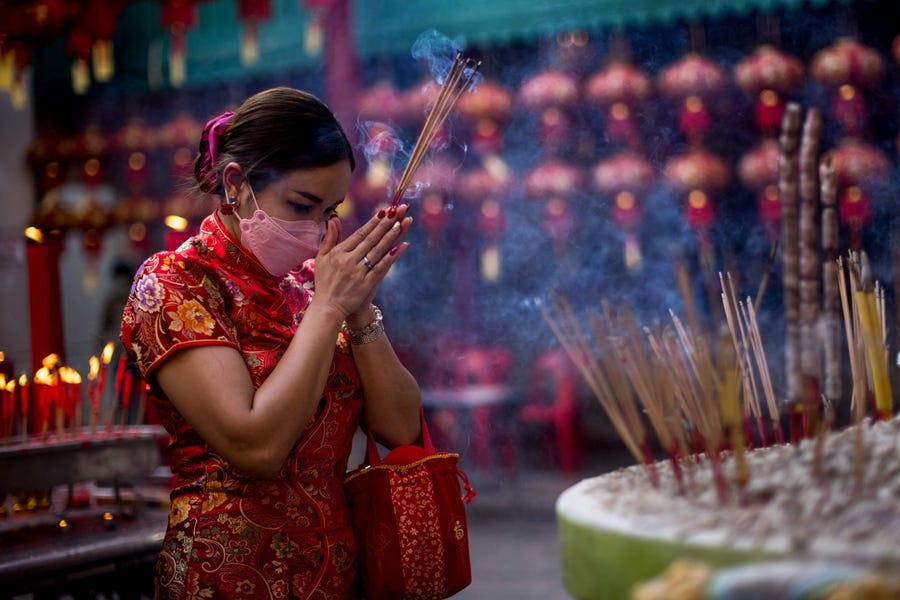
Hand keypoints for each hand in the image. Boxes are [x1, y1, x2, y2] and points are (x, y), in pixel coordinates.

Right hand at [312, 204, 411, 318]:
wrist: (327, 307)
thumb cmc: (324, 282)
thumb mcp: (321, 258)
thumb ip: (329, 238)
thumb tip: (332, 219)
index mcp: (339, 253)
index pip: (359, 234)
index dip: (372, 222)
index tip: (383, 211)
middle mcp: (349, 260)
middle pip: (370, 239)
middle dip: (384, 224)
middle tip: (397, 211)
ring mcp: (358, 272)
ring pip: (377, 250)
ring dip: (390, 236)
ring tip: (401, 223)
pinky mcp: (366, 283)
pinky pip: (381, 267)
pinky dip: (392, 257)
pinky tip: (402, 247)